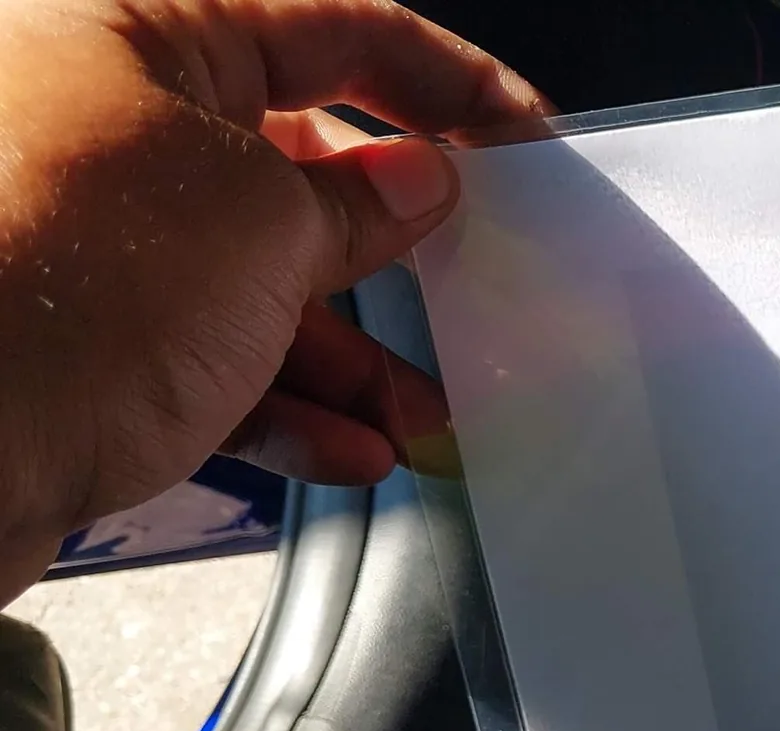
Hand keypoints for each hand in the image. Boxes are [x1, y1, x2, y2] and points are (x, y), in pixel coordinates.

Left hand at [0, 0, 551, 605]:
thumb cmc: (65, 288)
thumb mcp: (263, 221)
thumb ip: (360, 202)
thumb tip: (420, 184)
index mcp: (144, 35)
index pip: (336, 31)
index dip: (450, 84)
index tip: (526, 141)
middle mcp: (112, 126)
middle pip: (301, 169)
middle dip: (399, 250)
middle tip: (477, 291)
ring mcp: (98, 242)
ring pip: (262, 286)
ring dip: (356, 358)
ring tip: (424, 415)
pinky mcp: (84, 346)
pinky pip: (213, 366)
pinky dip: (291, 410)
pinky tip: (353, 452)